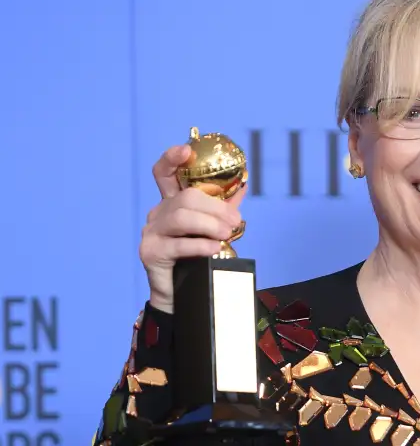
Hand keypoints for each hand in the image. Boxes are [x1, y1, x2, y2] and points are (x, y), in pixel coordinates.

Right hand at [139, 145, 245, 313]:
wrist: (181, 295)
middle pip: (185, 198)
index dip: (171, 158)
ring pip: (182, 217)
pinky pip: (179, 244)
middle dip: (215, 207)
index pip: (163, 172)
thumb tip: (242, 184)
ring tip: (227, 234)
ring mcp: (151, 232)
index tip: (186, 150)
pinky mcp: (150, 252)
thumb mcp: (212, 228)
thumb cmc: (196, 257)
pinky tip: (214, 247)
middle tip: (235, 221)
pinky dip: (201, 244)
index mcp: (171, 203)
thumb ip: (224, 207)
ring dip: (210, 224)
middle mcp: (158, 213)